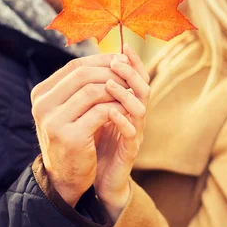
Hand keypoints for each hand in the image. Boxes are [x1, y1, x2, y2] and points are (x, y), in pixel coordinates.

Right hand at [31, 53, 129, 206]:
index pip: (74, 66)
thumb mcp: (69, 110)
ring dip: (116, 90)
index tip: (121, 61)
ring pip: (93, 91)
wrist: (64, 179)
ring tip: (130, 93)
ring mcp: (53, 121)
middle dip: (111, 72)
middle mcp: (42, 105)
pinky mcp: (70, 136)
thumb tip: (112, 57)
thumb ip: (80, 87)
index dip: (100, 60)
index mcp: (40, 94)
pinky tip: (127, 110)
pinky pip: (101, 112)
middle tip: (129, 77)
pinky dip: (117, 108)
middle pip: (83, 75)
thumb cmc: (72, 140)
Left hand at [94, 44, 149, 220]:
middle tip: (115, 61)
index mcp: (127, 105)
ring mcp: (134, 133)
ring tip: (109, 83)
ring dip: (125, 93)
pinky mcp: (129, 151)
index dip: (133, 62)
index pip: (136, 78)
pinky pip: (131, 133)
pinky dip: (122, 121)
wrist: (98, 180)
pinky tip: (110, 112)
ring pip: (140, 108)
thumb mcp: (93, 115)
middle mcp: (134, 117)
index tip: (123, 46)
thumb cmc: (96, 144)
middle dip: (130, 72)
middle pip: (142, 88)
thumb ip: (95, 95)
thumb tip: (83, 67)